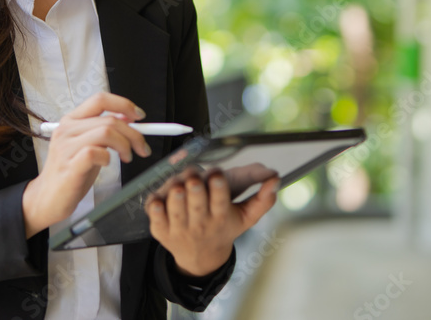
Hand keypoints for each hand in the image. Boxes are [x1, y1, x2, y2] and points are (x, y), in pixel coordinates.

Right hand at [22, 92, 151, 237]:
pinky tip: (107, 164)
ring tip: (127, 157)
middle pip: (109, 119)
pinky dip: (108, 157)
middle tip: (142, 148)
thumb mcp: (88, 145)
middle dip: (134, 133)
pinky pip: (96, 152)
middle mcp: (67, 129)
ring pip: (106, 132)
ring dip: (125, 145)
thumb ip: (104, 130)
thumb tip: (127, 116)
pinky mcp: (70, 166)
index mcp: (71, 120)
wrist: (47, 199)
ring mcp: (66, 147)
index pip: (100, 99)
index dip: (124, 104)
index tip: (139, 116)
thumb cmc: (71, 172)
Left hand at [146, 169, 278, 276]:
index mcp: (221, 216)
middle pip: (196, 204)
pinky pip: (155, 218)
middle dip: (195, 189)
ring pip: (175, 209)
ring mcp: (179, 227)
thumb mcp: (246, 217)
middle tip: (194, 177)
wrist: (200, 257)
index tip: (216, 174)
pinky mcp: (161, 230)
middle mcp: (200, 223)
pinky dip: (155, 208)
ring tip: (178, 185)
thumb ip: (263, 199)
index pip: (220, 202)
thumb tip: (275, 179)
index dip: (217, 187)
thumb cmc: (224, 227)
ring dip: (176, 195)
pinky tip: (157, 200)